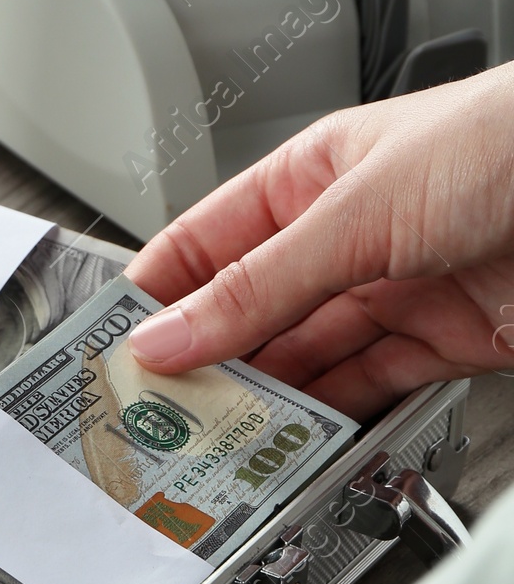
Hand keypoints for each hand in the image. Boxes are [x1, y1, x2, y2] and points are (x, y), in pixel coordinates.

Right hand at [125, 63, 513, 416]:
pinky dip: (327, 422)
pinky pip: (365, 391)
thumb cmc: (512, 142)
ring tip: (212, 438)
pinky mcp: (444, 344)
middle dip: (203, 362)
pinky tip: (291, 440)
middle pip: (251, 312)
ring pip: (304, 361)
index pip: (206, 242)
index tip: (109, 347)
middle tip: (154, 412)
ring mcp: (397, 292)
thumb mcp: (358, 211)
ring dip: (261, 402)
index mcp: (314, 177)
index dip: (156, 293)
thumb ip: (261, 286)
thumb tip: (173, 332)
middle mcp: (350, 236)